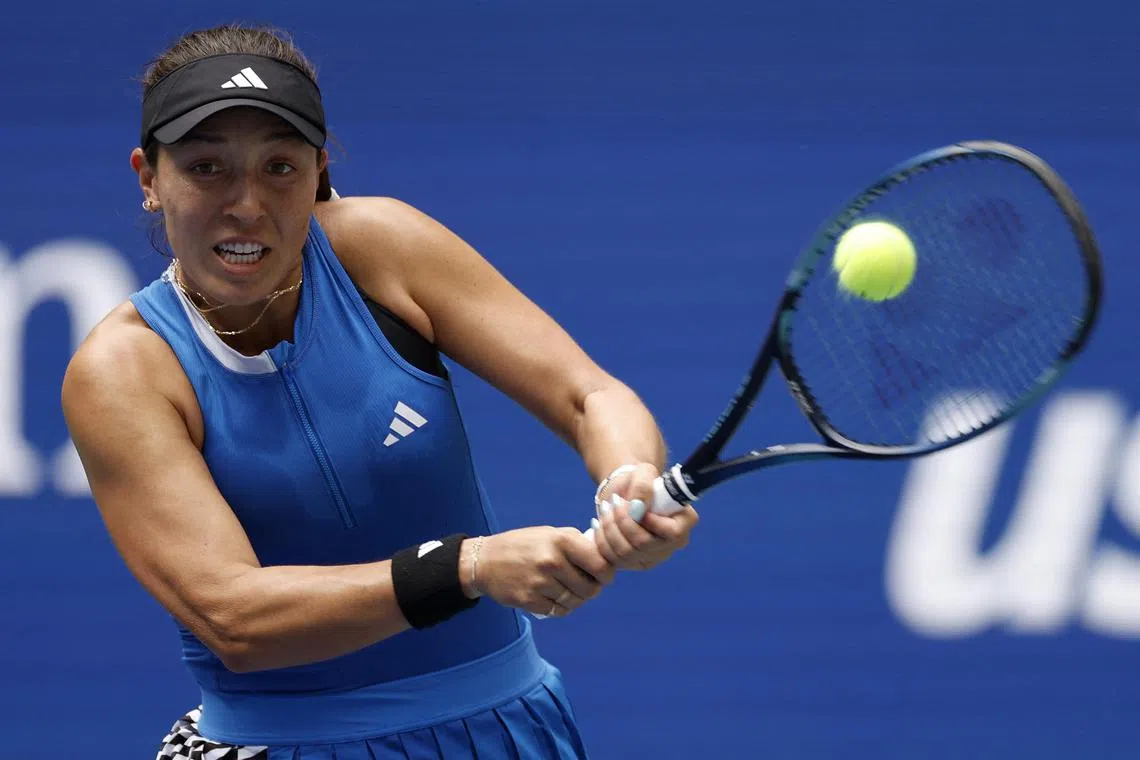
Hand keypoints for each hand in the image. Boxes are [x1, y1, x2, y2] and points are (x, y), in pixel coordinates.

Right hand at [463, 527, 615, 617]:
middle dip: (591, 590)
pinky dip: (560, 608)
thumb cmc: (523, 545)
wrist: (484, 560)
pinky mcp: (529, 600)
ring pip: (575, 602)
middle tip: (585, 586)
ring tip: (567, 591)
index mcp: (561, 540)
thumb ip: (577, 544)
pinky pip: (558, 611)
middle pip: (590, 588)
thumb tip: (605, 560)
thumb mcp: (550, 534)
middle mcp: (552, 560)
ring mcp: (540, 582)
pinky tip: (553, 598)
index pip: (600, 565)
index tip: (603, 576)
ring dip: (576, 600)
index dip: (606, 574)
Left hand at [592, 463, 699, 570]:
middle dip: (623, 520)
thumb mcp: (643, 472)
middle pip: (643, 544)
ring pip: (625, 553)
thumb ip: (643, 485)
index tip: (635, 504)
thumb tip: (637, 507)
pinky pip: (612, 560)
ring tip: (606, 508)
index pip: (673, 533)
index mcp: (684, 522)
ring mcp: (651, 557)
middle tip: (614, 501)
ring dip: (609, 528)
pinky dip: (601, 540)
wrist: (624, 494)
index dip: (652, 522)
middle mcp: (671, 545)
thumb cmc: (638, 481)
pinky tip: (598, 524)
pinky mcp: (631, 564)